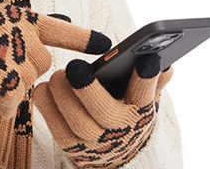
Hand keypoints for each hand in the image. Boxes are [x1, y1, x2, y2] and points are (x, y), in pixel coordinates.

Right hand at [0, 2, 111, 119]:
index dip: (83, 37)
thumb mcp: (2, 28)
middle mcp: (15, 26)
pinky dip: (6, 104)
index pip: (57, 28)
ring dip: (14, 87)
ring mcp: (5, 46)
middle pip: (43, 63)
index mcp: (20, 15)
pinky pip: (15, 96)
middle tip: (1, 66)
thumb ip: (33, 30)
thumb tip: (69, 20)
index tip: (107, 44)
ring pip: (30, 80)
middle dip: (27, 71)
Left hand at [34, 37, 173, 167]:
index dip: (146, 79)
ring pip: (77, 121)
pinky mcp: (71, 146)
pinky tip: (45, 87)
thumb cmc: (126, 109)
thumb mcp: (144, 96)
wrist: (111, 151)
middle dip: (88, 88)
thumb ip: (153, 79)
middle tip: (74, 66)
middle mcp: (118, 130)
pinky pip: (55, 126)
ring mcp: (94, 141)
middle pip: (104, 113)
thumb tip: (164, 62)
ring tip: (58, 75)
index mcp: (139, 112)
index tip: (147, 59)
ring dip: (64, 95)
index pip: (146, 95)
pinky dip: (47, 105)